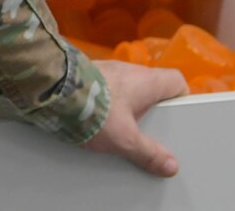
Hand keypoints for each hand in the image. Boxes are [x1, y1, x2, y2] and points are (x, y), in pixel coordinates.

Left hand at [80, 59, 186, 177]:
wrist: (53, 90)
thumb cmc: (94, 109)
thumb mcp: (125, 139)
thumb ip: (148, 153)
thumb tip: (169, 165)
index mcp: (147, 81)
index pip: (176, 81)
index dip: (181, 98)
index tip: (179, 115)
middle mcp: (129, 70)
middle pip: (151, 86)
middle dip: (150, 107)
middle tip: (147, 129)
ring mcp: (108, 69)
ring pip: (127, 87)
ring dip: (127, 104)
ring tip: (120, 127)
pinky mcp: (89, 73)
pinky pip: (107, 87)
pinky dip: (107, 101)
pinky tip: (98, 118)